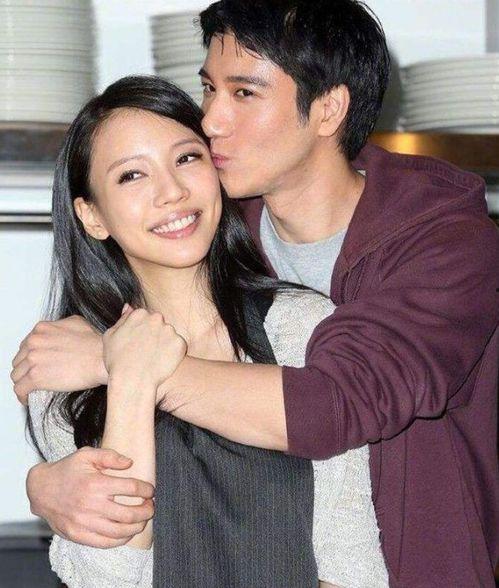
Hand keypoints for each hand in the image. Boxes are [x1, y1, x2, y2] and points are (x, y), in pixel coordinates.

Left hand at [11, 316, 106, 405]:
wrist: (102, 359)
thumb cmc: (95, 344)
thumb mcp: (77, 323)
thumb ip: (59, 326)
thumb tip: (55, 333)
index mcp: (42, 329)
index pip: (25, 345)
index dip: (29, 356)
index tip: (34, 364)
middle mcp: (34, 341)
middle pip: (19, 360)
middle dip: (25, 369)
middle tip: (34, 376)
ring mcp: (33, 359)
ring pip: (17, 374)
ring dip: (23, 381)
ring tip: (30, 388)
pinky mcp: (36, 377)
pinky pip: (19, 389)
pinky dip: (21, 395)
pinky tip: (27, 398)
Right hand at [27, 447, 154, 547]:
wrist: (41, 489)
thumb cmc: (67, 470)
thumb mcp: (87, 455)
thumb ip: (110, 456)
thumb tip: (130, 463)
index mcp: (96, 484)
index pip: (131, 488)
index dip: (146, 490)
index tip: (150, 490)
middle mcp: (91, 505)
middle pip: (129, 514)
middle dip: (146, 511)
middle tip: (151, 507)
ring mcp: (84, 523)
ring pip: (119, 532)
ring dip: (136, 527)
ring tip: (143, 520)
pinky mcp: (78, 535)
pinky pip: (104, 543)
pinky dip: (120, 540)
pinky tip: (127, 533)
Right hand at [103, 305, 186, 389]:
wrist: (132, 382)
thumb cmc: (117, 362)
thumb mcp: (110, 337)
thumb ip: (122, 319)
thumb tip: (129, 307)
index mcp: (139, 313)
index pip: (145, 318)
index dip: (141, 333)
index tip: (138, 345)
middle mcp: (156, 318)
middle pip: (158, 324)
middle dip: (154, 335)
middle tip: (146, 353)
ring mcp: (169, 330)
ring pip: (169, 335)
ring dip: (164, 344)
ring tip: (153, 359)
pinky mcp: (180, 343)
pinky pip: (178, 346)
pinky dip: (173, 354)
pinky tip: (162, 363)